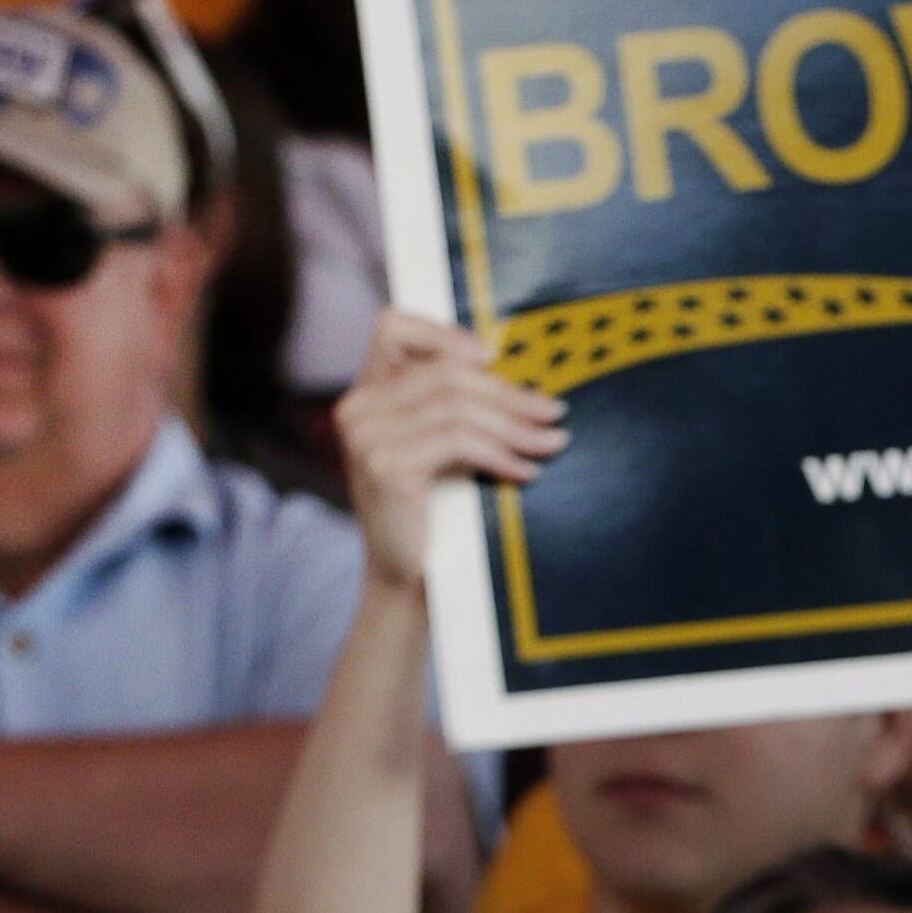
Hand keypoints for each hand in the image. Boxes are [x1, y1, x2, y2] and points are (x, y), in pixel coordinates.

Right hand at [336, 309, 567, 589]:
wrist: (408, 583)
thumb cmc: (433, 517)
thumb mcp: (438, 451)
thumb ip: (452, 410)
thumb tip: (521, 384)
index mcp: (366, 396)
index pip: (392, 329)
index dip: (445, 333)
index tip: (497, 360)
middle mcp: (358, 409)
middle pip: (445, 372)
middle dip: (509, 392)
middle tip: (553, 410)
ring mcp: (367, 436)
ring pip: (457, 406)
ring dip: (515, 425)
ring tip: (551, 442)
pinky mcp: (387, 466)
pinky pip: (460, 442)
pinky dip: (502, 454)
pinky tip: (527, 472)